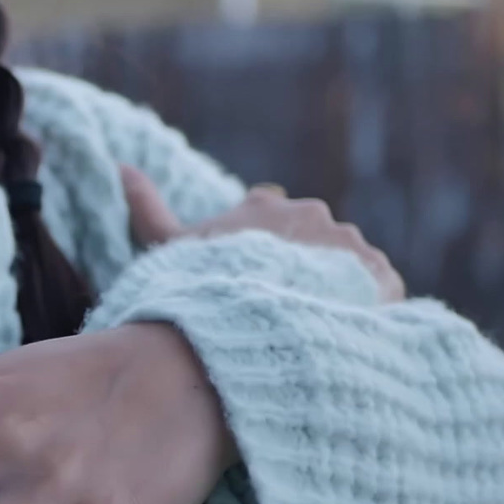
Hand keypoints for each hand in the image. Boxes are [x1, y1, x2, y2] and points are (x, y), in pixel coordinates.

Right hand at [121, 166, 406, 302]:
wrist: (259, 325)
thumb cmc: (205, 285)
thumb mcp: (167, 248)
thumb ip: (147, 208)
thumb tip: (120, 167)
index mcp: (266, 205)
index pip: (268, 211)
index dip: (259, 244)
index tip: (250, 272)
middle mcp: (315, 215)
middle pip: (309, 242)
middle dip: (301, 270)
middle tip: (280, 310)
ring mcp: (351, 246)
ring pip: (345, 269)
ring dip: (335, 291)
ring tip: (313, 330)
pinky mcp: (383, 279)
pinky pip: (380, 295)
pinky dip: (367, 313)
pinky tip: (343, 337)